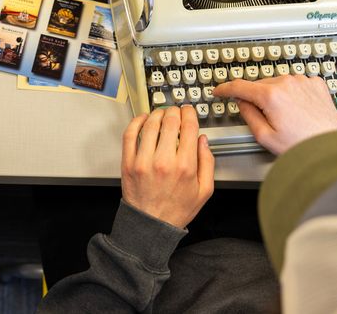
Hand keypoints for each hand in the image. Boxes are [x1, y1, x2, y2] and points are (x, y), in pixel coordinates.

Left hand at [121, 106, 214, 228]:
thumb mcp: (204, 190)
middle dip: (174, 111)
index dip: (189, 114)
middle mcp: (163, 161)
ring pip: (150, 124)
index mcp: (185, 166)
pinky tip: (143, 119)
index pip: (188, 127)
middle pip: (169, 121)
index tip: (189, 111)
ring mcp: (143, 161)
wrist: (151, 225)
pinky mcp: (128, 163)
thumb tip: (203, 140)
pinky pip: (130, 134)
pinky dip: (136, 121)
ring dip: (157, 114)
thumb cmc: (176, 209)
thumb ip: (207, 162)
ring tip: (161, 114)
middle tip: (176, 111)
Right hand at [213, 75, 336, 154]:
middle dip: (256, 97)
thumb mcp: (264, 136)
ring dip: (275, 94)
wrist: (330, 147)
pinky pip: (296, 83)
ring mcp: (303, 81)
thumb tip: (242, 102)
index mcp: (271, 95)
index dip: (225, 88)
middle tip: (263, 117)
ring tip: (284, 116)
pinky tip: (296, 108)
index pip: (240, 86)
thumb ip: (248, 115)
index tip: (219, 91)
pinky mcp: (316, 84)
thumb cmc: (301, 145)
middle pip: (260, 85)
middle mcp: (287, 83)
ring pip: (278, 83)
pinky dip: (292, 92)